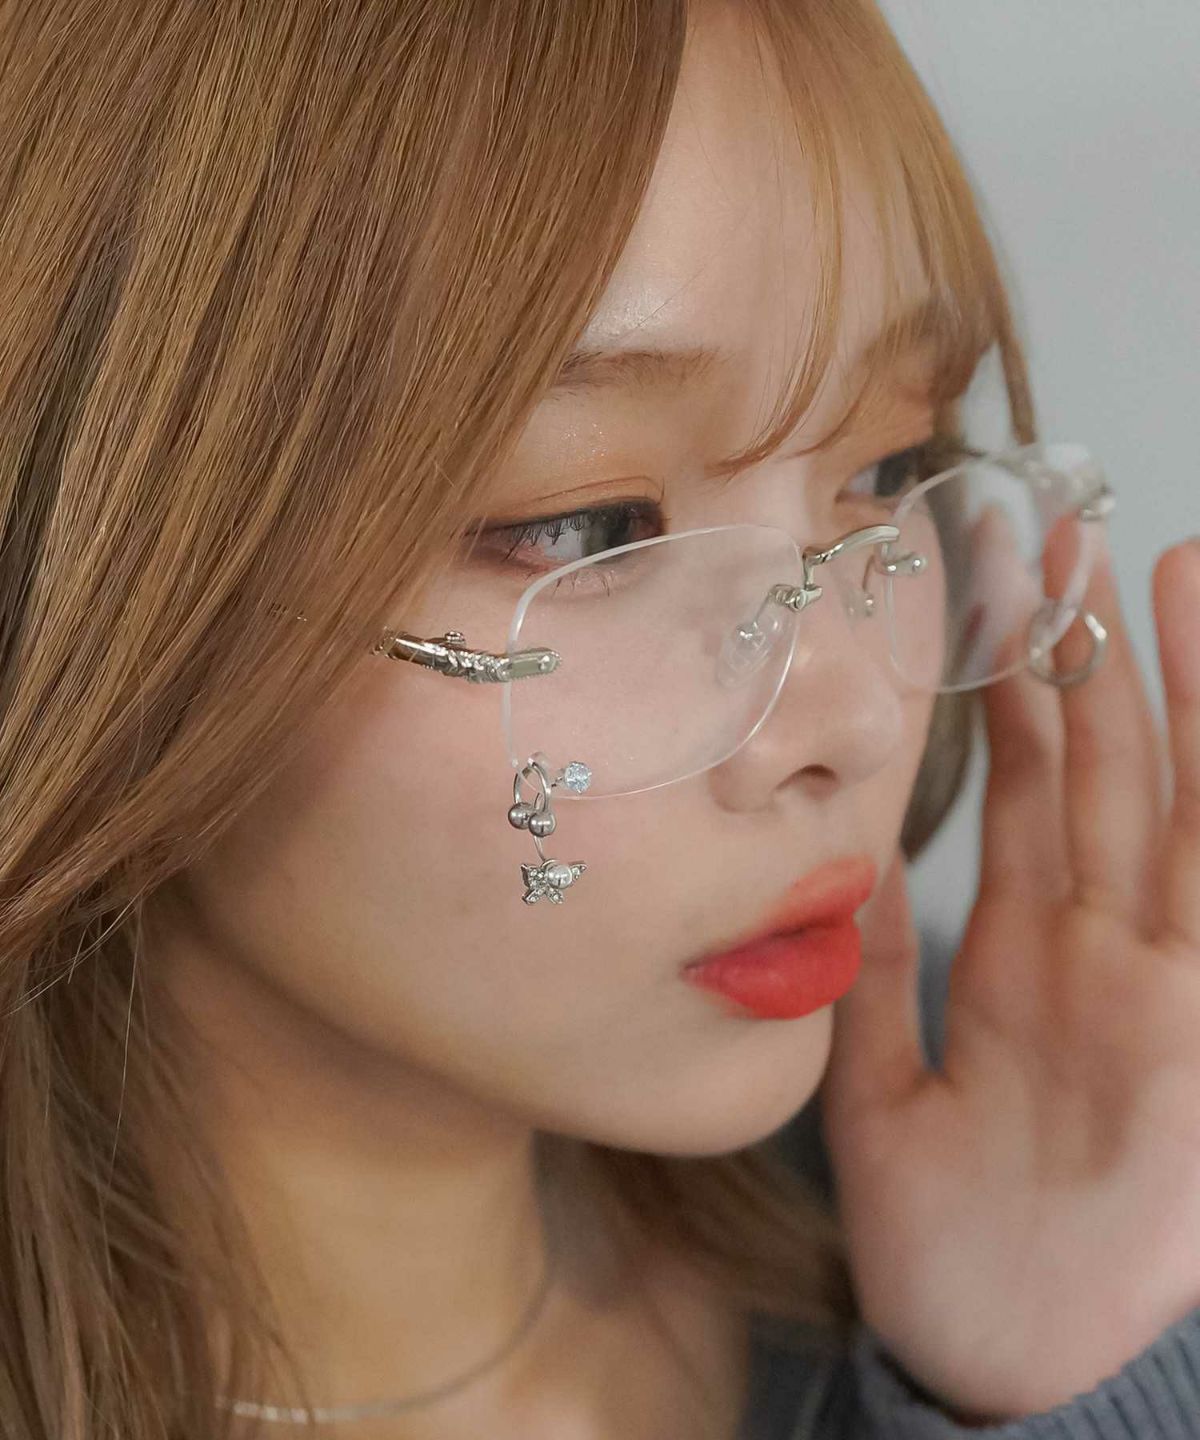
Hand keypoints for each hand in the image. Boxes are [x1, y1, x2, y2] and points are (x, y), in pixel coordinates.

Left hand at [819, 535, 1199, 1422]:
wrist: (998, 1362)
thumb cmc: (943, 1241)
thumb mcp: (880, 1094)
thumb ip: (876, 985)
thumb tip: (840, 883)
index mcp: (1015, 956)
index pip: (1023, 793)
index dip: (1015, 691)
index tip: (998, 594)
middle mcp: (1092, 949)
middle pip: (1098, 770)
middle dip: (1089, 650)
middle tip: (1073, 532)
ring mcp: (1155, 981)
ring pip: (1167, 802)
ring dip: (1170, 689)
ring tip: (1165, 573)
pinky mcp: (1196, 1023)